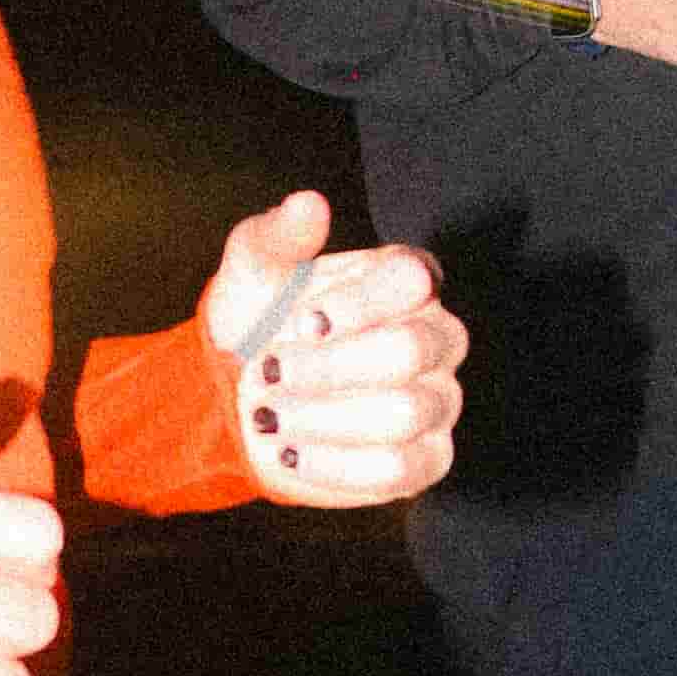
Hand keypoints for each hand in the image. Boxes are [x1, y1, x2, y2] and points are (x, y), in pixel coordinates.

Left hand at [200, 187, 464, 507]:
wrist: (238, 397)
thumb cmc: (259, 321)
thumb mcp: (254, 270)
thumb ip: (279, 236)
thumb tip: (308, 205)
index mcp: (406, 281)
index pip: (413, 281)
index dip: (357, 304)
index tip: (302, 321)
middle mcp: (436, 337)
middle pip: (410, 351)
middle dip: (328, 368)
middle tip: (270, 374)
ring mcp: (438, 401)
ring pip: (404, 414)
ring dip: (323, 418)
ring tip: (271, 417)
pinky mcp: (425, 460)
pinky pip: (400, 470)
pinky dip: (335, 465)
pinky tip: (291, 453)